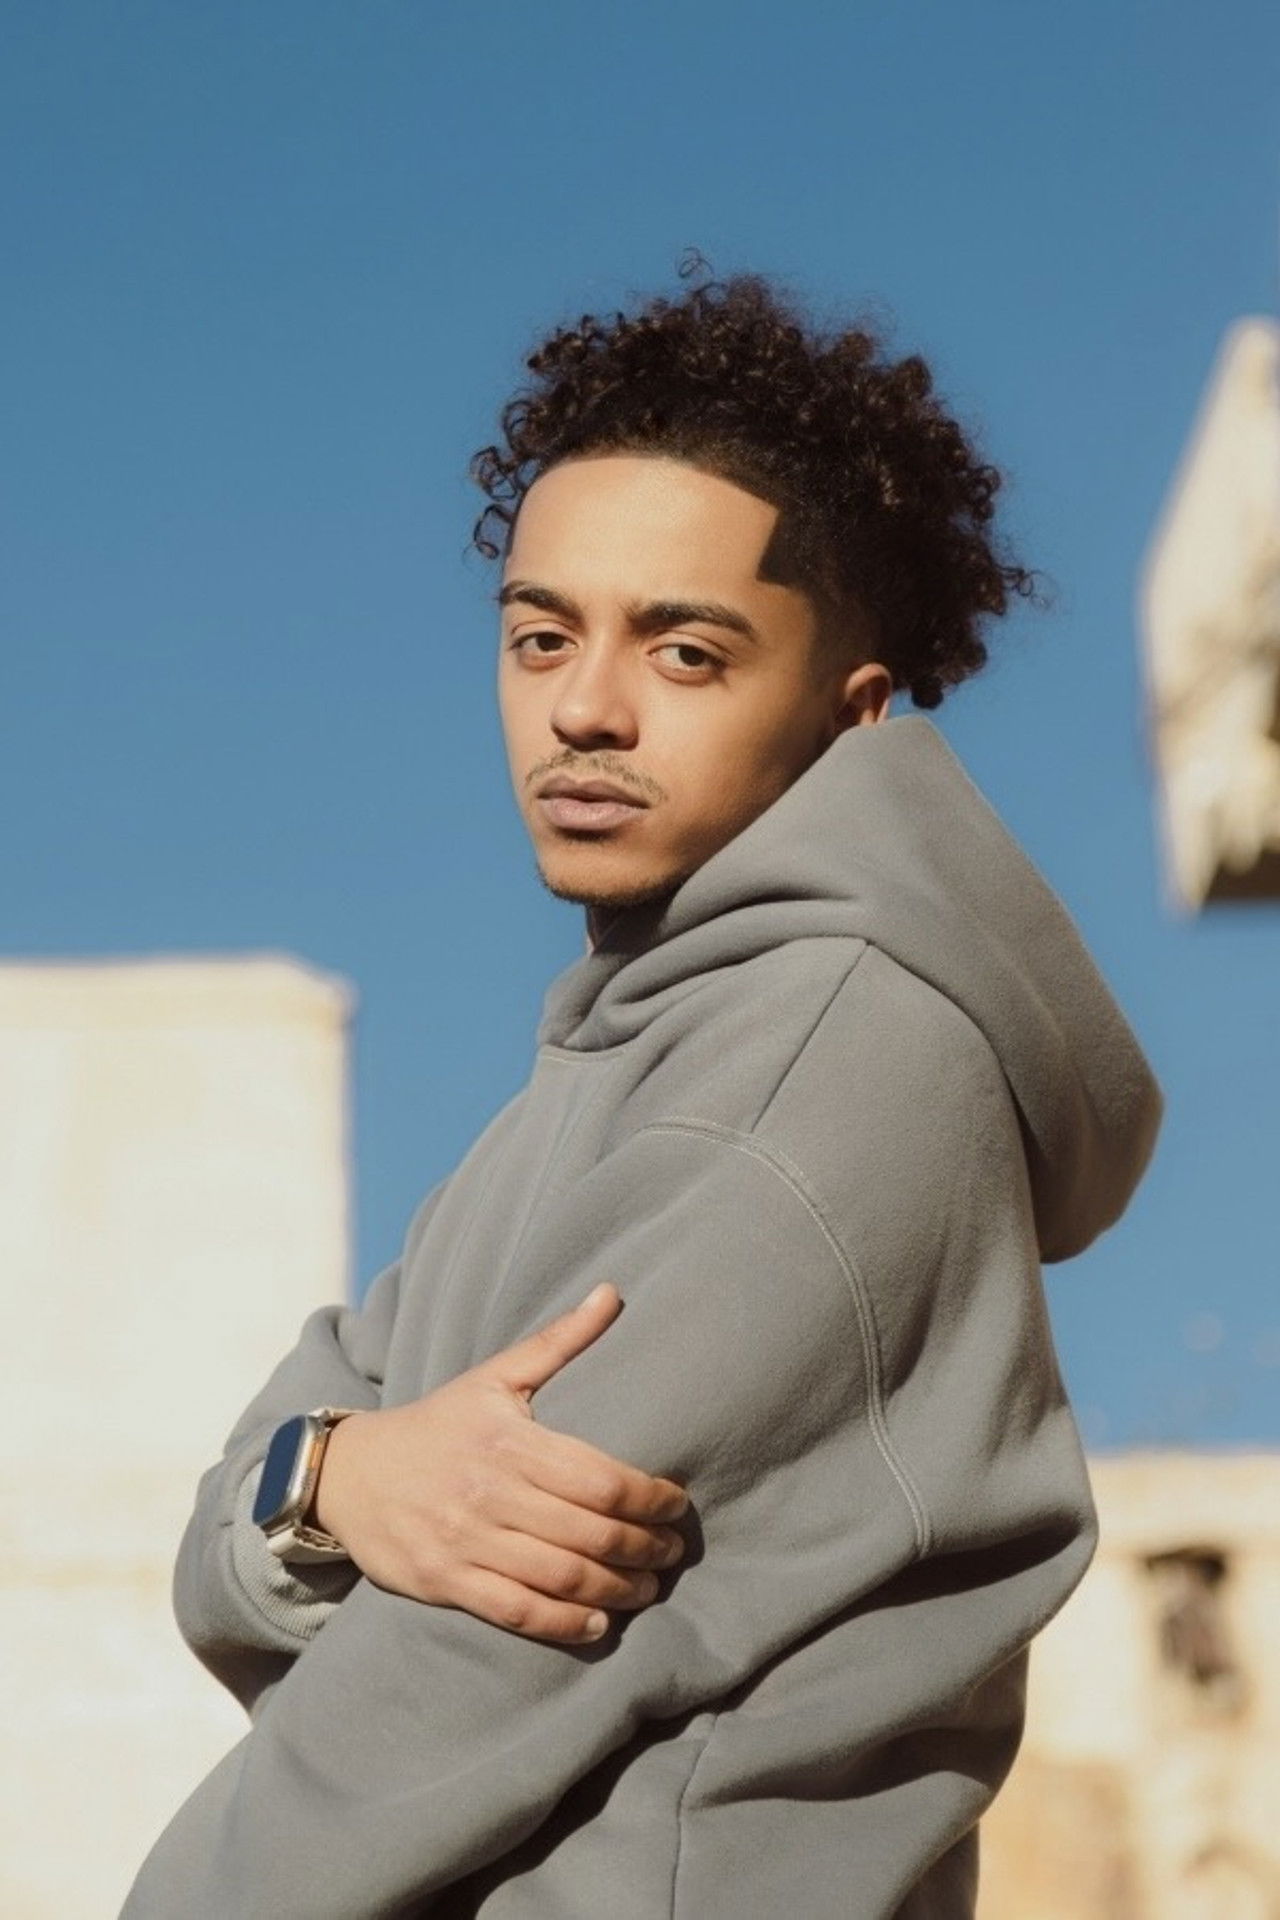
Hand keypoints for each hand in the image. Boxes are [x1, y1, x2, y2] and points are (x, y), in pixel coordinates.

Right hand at [311, 1282, 687, 1643]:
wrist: (350, 1474)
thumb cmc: (438, 1423)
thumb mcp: (495, 1376)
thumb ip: (559, 1340)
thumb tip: (612, 1292)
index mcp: (509, 1441)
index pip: (600, 1479)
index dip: (650, 1497)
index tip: (676, 1504)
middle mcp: (490, 1494)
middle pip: (590, 1533)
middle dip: (644, 1548)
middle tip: (672, 1553)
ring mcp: (466, 1542)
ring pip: (561, 1577)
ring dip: (617, 1590)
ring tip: (647, 1588)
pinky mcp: (446, 1581)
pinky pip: (517, 1612)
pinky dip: (564, 1624)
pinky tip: (598, 1623)